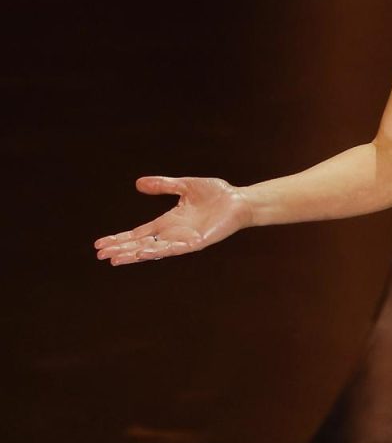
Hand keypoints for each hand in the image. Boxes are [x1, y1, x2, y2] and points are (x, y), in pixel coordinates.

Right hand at [94, 176, 250, 265]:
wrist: (240, 200)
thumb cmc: (217, 194)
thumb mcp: (185, 186)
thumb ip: (163, 185)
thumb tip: (139, 183)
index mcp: (168, 222)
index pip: (139, 233)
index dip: (120, 238)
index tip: (100, 243)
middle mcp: (173, 233)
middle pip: (141, 244)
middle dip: (121, 249)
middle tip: (100, 255)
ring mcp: (183, 239)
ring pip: (153, 250)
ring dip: (133, 254)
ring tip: (115, 259)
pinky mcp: (195, 243)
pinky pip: (173, 249)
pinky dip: (156, 251)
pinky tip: (141, 253)